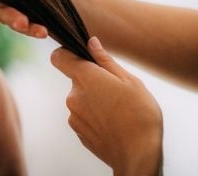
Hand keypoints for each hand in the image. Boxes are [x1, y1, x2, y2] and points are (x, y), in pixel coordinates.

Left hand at [51, 37, 162, 175]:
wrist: (138, 154)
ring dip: (94, 100)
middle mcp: (73, 95)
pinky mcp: (77, 130)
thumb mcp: (130, 81)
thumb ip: (105, 60)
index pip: (59, 57)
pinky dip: (94, 116)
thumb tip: (91, 43)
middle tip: (115, 90)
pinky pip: (83, 115)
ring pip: (81, 98)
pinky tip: (112, 122)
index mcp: (85, 78)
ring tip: (117, 110)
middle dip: (92, 81)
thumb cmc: (139, 115)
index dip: (66, 54)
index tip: (79, 56)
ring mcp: (73, 114)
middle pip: (76, 79)